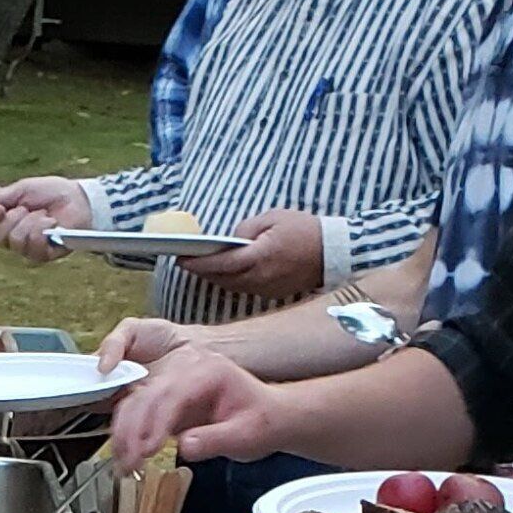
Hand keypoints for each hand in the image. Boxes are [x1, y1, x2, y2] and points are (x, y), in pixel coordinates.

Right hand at [0, 175, 91, 261]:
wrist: (77, 198)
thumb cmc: (51, 192)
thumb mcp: (22, 188)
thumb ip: (0, 197)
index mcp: (6, 221)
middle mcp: (13, 237)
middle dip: (12, 218)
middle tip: (27, 208)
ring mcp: (28, 248)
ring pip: (15, 241)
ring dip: (30, 222)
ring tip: (44, 215)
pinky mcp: (44, 255)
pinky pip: (32, 246)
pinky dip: (41, 230)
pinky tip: (51, 223)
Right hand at [98, 332, 287, 470]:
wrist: (269, 418)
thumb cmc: (263, 422)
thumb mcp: (247, 435)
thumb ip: (217, 439)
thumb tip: (185, 446)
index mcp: (210, 372)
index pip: (174, 392)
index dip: (158, 421)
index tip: (148, 448)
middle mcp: (188, 373)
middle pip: (148, 395)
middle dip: (134, 429)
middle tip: (129, 462)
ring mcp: (175, 386)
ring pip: (136, 402)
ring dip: (125, 433)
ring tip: (123, 464)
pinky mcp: (168, 403)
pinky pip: (139, 413)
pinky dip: (129, 435)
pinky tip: (126, 456)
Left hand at [172, 208, 324, 302]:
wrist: (332, 252)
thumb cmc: (304, 230)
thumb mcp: (273, 218)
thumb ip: (246, 229)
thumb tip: (230, 242)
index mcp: (260, 257)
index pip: (221, 264)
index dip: (198, 263)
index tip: (180, 258)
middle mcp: (260, 278)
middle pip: (222, 279)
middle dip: (202, 271)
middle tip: (186, 261)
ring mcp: (266, 289)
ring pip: (231, 286)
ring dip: (215, 277)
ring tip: (201, 265)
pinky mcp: (272, 294)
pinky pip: (245, 288)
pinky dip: (231, 280)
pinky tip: (225, 271)